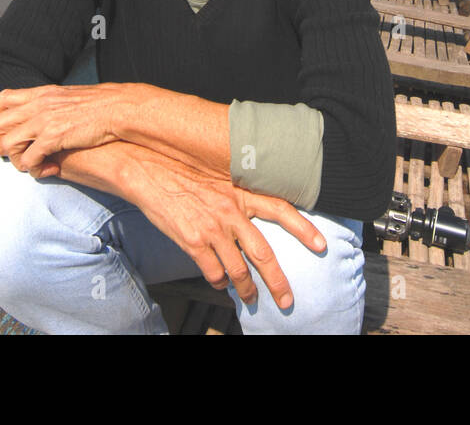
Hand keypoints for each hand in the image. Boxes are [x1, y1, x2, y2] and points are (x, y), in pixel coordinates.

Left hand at [0, 82, 136, 174]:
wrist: (118, 108)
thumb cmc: (100, 105)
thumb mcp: (70, 97)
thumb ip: (52, 104)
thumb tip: (42, 115)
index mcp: (42, 92)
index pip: (2, 99)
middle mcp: (38, 104)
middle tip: (8, 156)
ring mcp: (44, 120)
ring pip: (8, 143)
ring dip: (14, 159)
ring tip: (29, 165)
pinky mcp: (53, 137)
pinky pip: (29, 158)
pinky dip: (32, 169)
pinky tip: (46, 170)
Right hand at [120, 146, 326, 309]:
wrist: (149, 170)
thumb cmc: (183, 169)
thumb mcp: (218, 173)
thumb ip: (237, 191)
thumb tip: (252, 209)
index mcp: (241, 192)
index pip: (281, 210)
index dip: (303, 228)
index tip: (321, 245)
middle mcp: (231, 212)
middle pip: (264, 254)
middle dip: (278, 282)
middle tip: (287, 300)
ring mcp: (212, 229)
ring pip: (238, 270)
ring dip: (247, 290)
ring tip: (251, 299)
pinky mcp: (192, 242)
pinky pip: (212, 272)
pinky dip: (218, 282)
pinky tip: (219, 284)